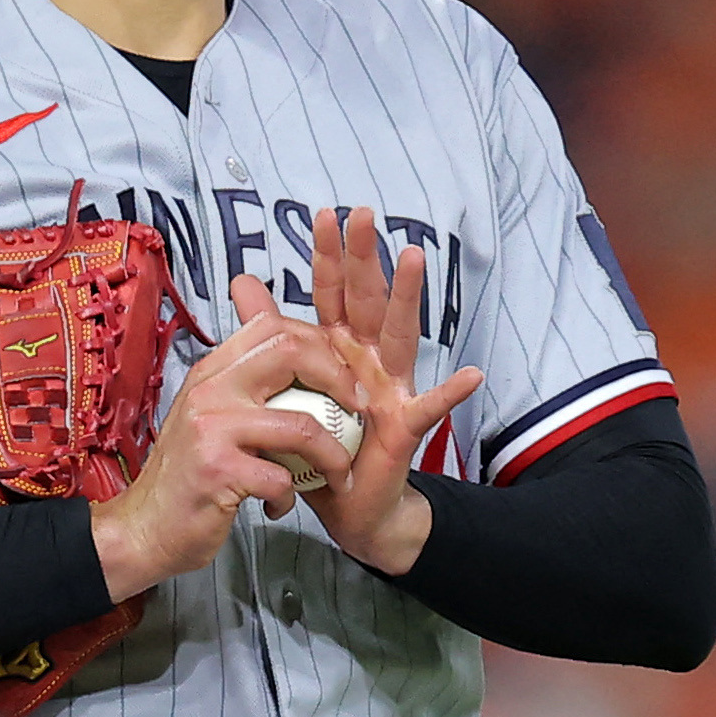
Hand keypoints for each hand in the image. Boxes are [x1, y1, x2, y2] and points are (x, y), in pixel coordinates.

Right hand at [89, 284, 367, 598]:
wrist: (142, 528)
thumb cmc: (185, 476)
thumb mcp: (209, 416)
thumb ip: (244, 386)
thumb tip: (293, 354)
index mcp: (212, 372)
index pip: (273, 326)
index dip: (320, 343)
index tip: (342, 375)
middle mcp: (210, 390)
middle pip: (290, 351)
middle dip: (339, 378)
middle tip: (357, 409)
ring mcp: (212, 429)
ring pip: (301, 424)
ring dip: (333, 454)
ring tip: (339, 473)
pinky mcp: (218, 472)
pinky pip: (282, 477)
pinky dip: (290, 496)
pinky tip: (279, 505)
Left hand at [300, 205, 483, 573]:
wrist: (349, 502)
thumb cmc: (324, 441)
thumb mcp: (289, 381)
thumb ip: (269, 330)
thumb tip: (243, 280)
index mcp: (341, 348)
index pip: (333, 294)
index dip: (329, 256)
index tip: (324, 214)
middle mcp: (370, 359)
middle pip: (367, 300)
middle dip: (364, 257)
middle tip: (362, 214)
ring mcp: (393, 388)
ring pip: (400, 335)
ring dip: (407, 296)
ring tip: (414, 257)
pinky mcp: (407, 426)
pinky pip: (431, 407)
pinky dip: (451, 392)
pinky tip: (471, 375)